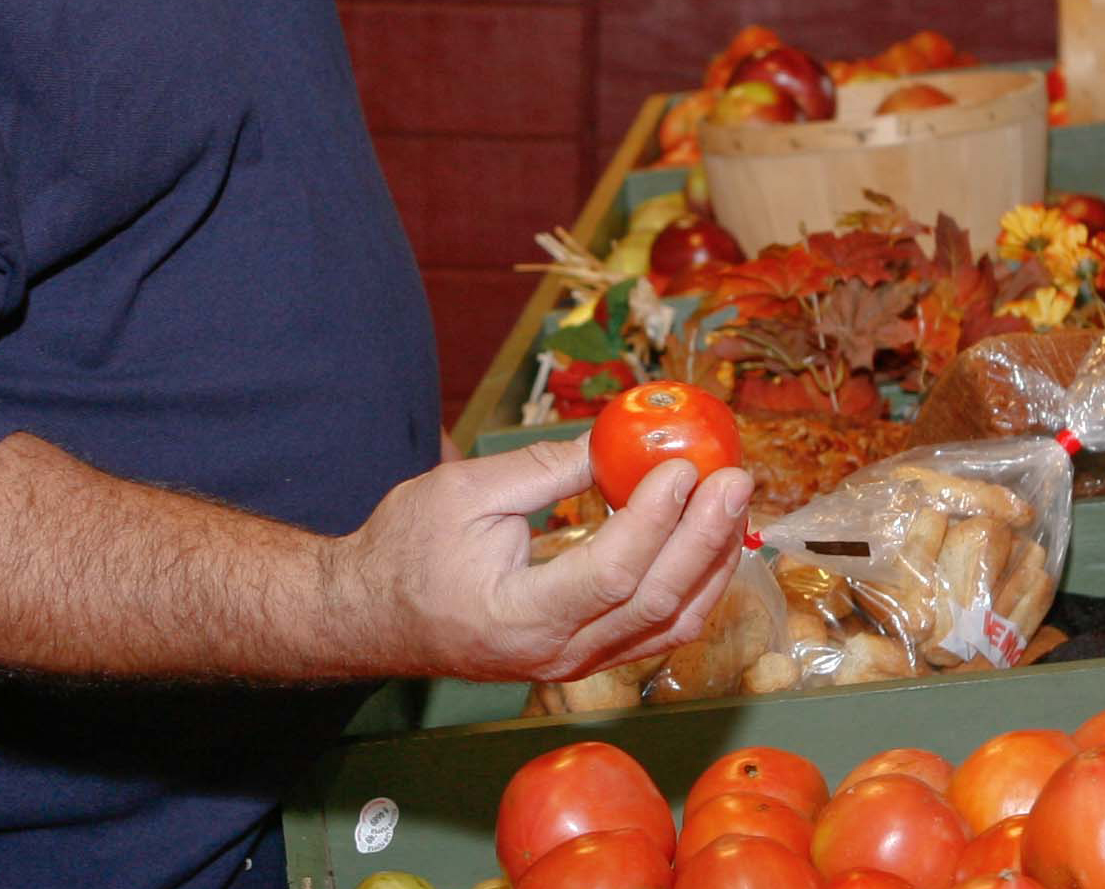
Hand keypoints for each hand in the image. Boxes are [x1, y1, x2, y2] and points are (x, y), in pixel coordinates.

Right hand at [323, 433, 749, 683]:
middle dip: (703, 537)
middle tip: (733, 480)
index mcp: (518, 616)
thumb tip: (613, 440)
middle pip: (655, 603)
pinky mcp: (582, 660)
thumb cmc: (404, 550)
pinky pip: (654, 633)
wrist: (371, 614)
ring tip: (733, 507)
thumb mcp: (463, 492)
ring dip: (710, 565)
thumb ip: (542, 470)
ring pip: (668, 626)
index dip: (655, 519)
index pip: (610, 573)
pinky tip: (708, 546)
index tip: (682, 467)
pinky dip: (691, 588)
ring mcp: (572, 665)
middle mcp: (555, 655)